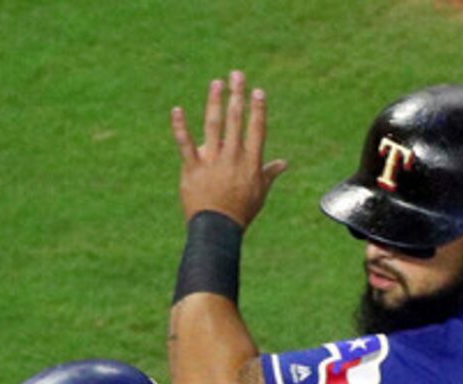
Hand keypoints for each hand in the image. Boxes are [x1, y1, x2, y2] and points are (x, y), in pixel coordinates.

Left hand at [171, 70, 287, 227]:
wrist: (218, 230)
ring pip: (214, 125)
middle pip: (236, 120)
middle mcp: (233, 157)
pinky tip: (177, 110)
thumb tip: (284, 163)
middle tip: (237, 75)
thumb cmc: (240, 212)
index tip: (258, 91)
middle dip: (237, 95)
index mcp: (251, 162)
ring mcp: (212, 161)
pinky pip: (185, 144)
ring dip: (215, 101)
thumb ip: (270, 173)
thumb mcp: (260, 193)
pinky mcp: (193, 168)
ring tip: (216, 83)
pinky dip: (180, 127)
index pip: (256, 129)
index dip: (258, 109)